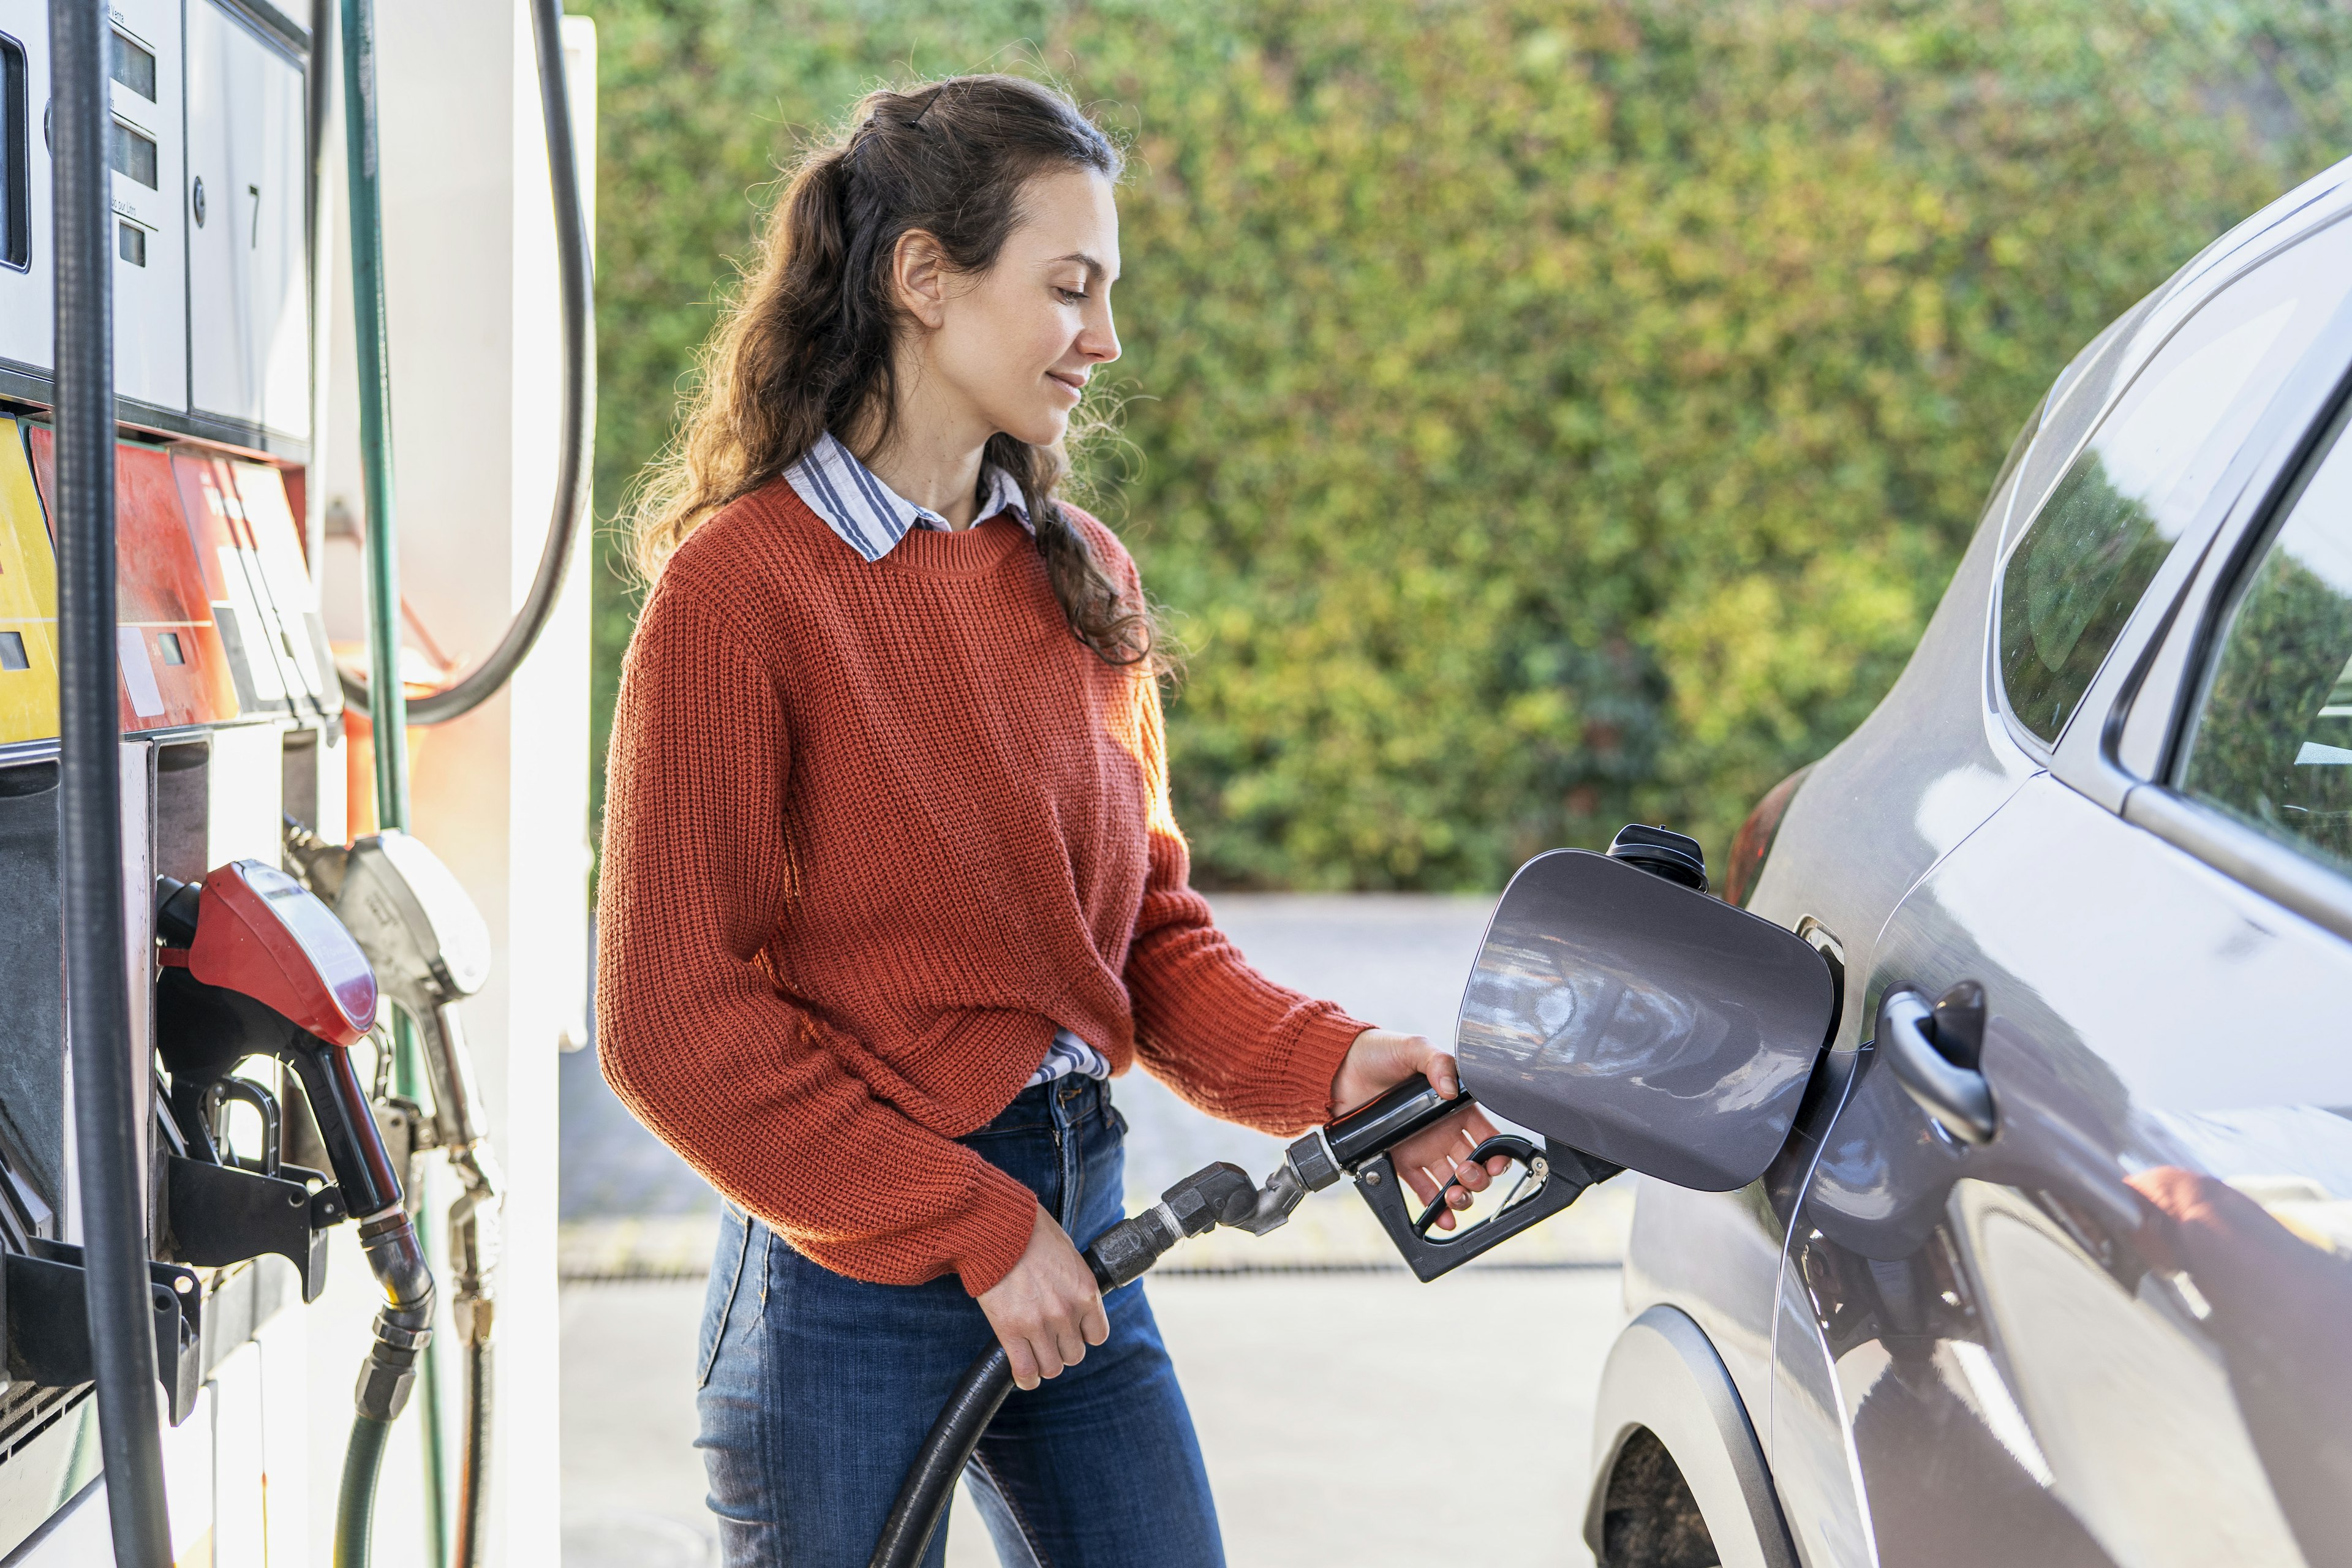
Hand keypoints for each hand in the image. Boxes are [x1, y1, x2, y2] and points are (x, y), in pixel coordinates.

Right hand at [977, 1205, 1109, 1389]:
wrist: (998, 1227)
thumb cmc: (1031, 1233)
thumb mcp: (1068, 1255)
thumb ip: (1074, 1283)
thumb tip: (1073, 1297)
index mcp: (1085, 1292)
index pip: (1097, 1336)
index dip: (1083, 1336)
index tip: (1072, 1330)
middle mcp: (1067, 1312)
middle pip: (1074, 1355)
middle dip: (1062, 1349)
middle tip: (1048, 1338)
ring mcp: (1039, 1324)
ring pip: (1051, 1367)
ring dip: (1044, 1363)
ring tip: (1035, 1353)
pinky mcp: (1011, 1330)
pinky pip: (1025, 1370)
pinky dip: (1026, 1378)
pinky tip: (1024, 1375)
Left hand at [1331, 1029, 1508, 1230]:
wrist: (1340, 1068)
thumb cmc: (1381, 1052)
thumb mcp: (1415, 1048)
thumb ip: (1439, 1062)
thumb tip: (1450, 1090)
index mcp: (1455, 1107)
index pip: (1488, 1136)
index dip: (1498, 1153)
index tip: (1495, 1161)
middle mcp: (1443, 1131)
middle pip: (1474, 1165)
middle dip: (1478, 1178)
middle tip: (1466, 1173)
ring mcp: (1423, 1148)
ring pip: (1452, 1182)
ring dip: (1460, 1196)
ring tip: (1453, 1196)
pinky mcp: (1400, 1161)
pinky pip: (1422, 1189)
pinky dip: (1433, 1207)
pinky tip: (1440, 1216)